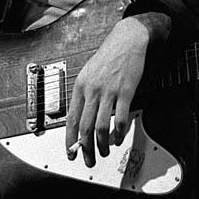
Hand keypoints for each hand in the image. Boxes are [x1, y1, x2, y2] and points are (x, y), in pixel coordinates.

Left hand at [65, 15, 152, 167]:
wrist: (128, 39)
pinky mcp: (126, 91)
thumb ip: (85, 94)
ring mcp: (109, 91)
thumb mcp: (89, 72)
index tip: (71, 153)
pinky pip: (121, 119)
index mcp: (81, 86)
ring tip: (104, 152)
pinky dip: (119, 134)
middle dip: (86, 149)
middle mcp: (92, 89)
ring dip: (102, 145)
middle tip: (89, 160)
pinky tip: (118, 139)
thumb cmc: (109, 56)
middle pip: (85, 128)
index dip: (70, 140)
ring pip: (101, 127)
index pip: (71, 119)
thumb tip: (80, 119)